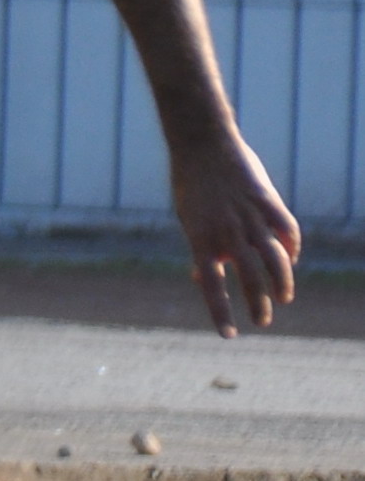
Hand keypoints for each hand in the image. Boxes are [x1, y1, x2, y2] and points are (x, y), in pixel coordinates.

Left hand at [170, 133, 299, 334]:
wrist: (203, 145)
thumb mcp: (188, 221)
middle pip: (249, 278)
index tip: (229, 335)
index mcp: (201, 239)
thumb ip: (201, 250)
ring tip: (283, 297)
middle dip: (258, 304)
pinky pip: (286, 230)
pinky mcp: (267, 201)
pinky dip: (291, 248)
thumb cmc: (191, 187)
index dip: (221, 312)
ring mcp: (249, 217)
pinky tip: (290, 259)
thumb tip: (203, 279)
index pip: (212, 286)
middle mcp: (227, 232)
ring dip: (281, 281)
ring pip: (274, 258)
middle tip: (263, 321)